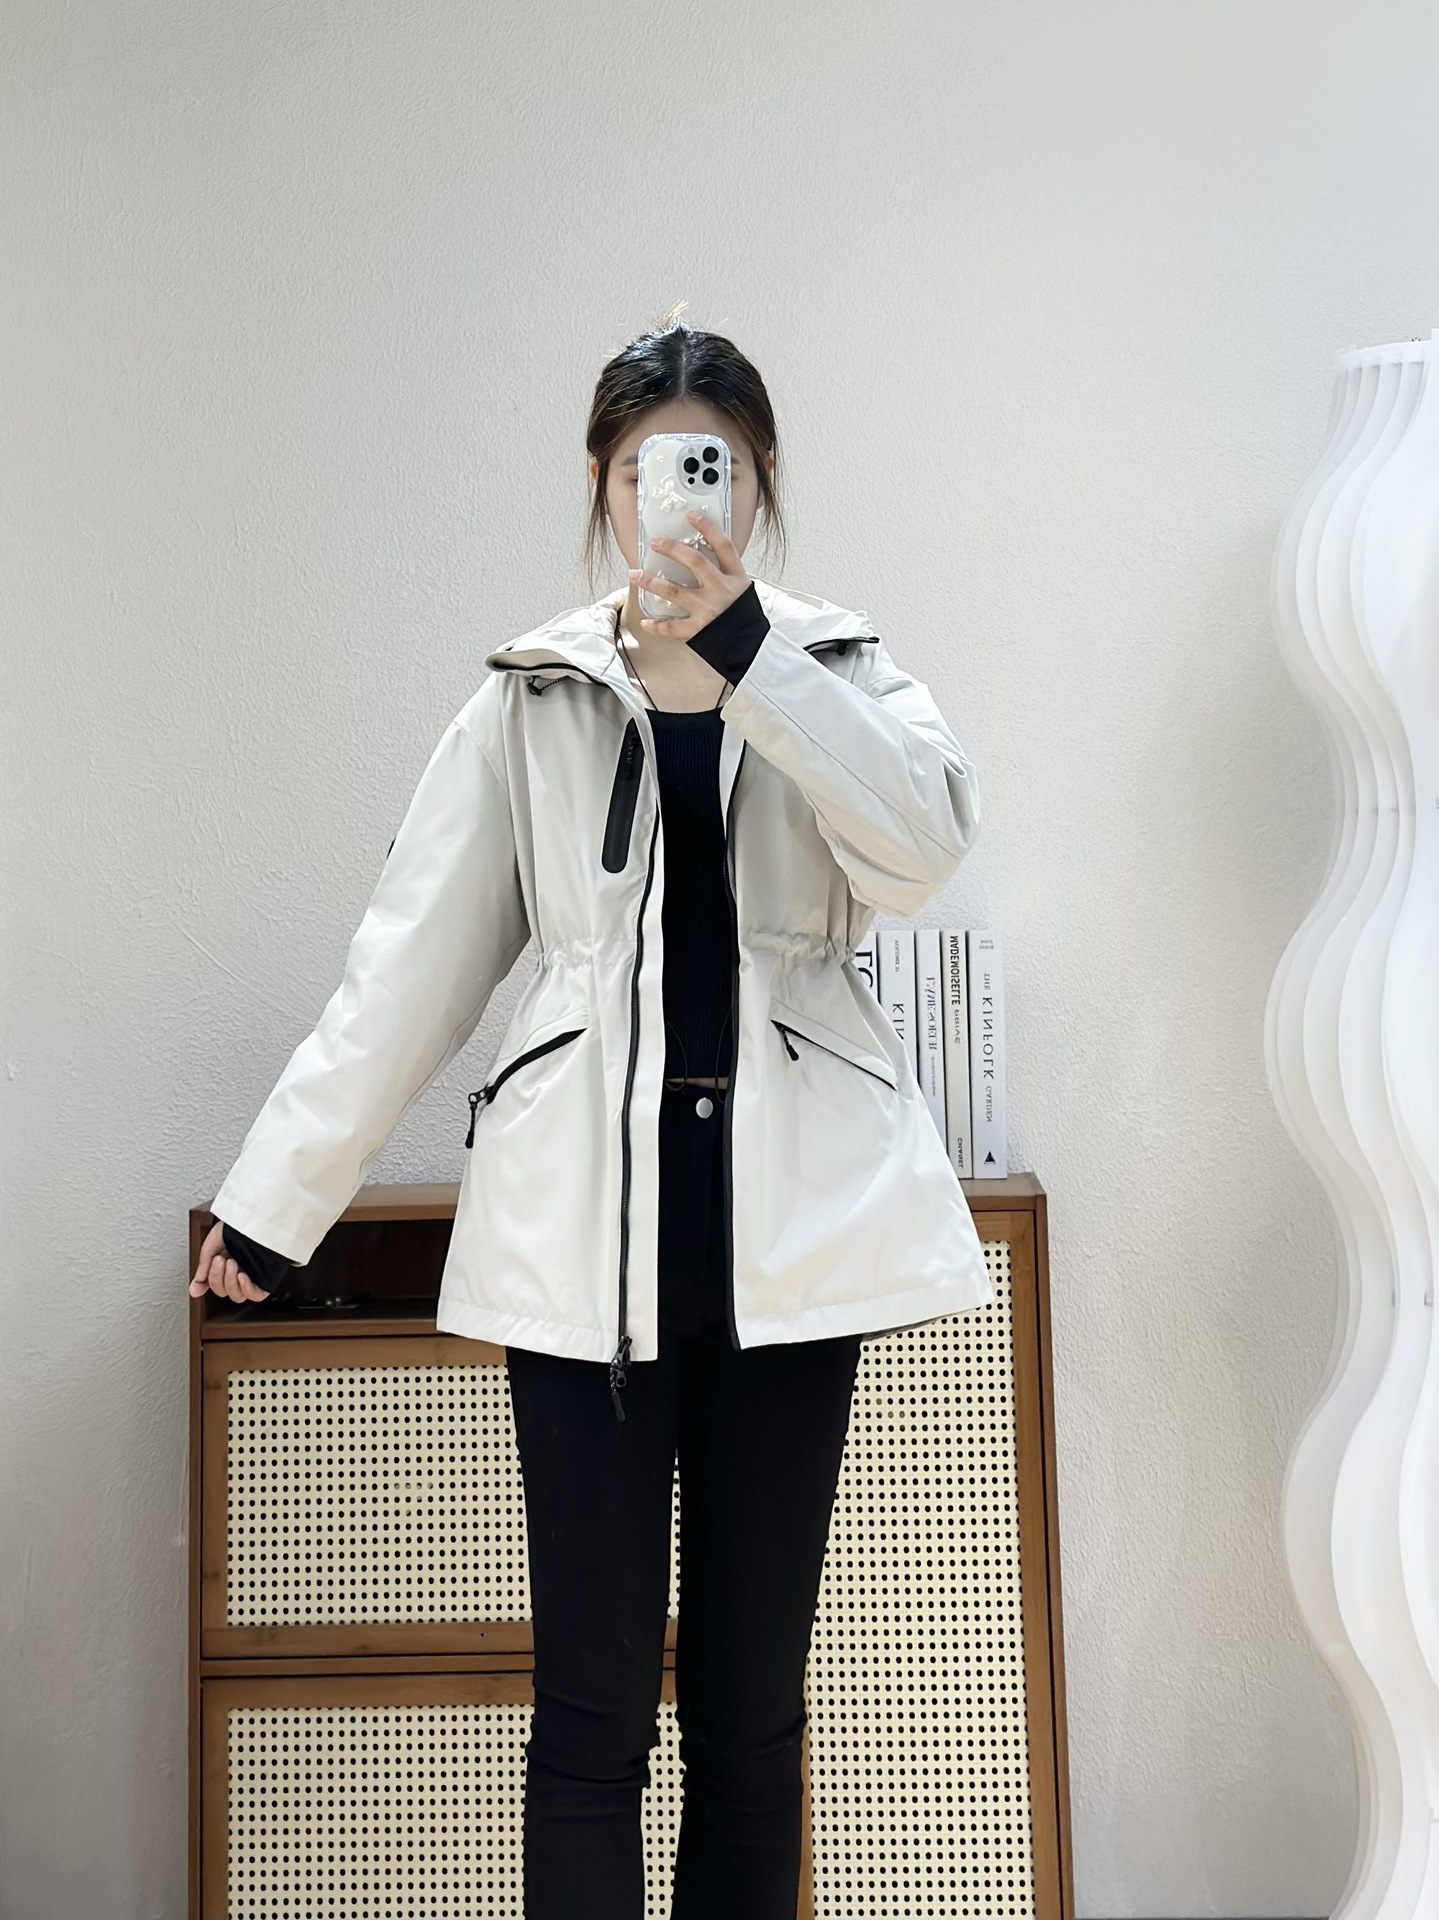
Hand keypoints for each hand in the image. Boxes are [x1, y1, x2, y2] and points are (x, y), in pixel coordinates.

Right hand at [189, 1217, 270, 1302]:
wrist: (252, 1218)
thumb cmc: (234, 1227)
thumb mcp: (211, 1246)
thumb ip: (203, 1269)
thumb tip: (194, 1290)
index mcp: (225, 1265)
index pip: (214, 1285)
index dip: (206, 1286)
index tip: (201, 1281)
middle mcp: (238, 1272)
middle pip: (223, 1292)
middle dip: (217, 1277)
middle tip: (220, 1259)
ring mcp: (252, 1277)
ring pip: (237, 1296)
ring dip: (230, 1282)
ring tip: (232, 1263)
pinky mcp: (265, 1280)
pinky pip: (256, 1296)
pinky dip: (246, 1289)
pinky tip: (242, 1276)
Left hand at [629, 509, 750, 638]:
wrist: (752, 646)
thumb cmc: (744, 616)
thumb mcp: (742, 589)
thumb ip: (724, 573)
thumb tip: (704, 553)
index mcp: (735, 577)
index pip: (722, 545)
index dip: (707, 528)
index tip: (691, 515)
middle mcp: (721, 590)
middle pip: (695, 562)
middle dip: (672, 549)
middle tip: (655, 543)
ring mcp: (709, 610)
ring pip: (675, 591)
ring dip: (652, 582)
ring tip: (635, 574)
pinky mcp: (700, 630)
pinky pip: (674, 627)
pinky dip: (658, 627)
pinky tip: (645, 622)